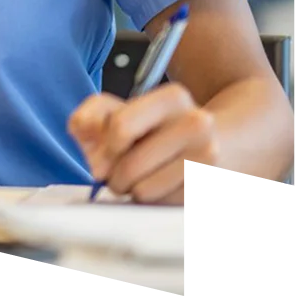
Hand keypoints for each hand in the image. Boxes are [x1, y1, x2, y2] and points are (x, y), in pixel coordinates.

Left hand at [68, 83, 221, 204]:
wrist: (224, 143)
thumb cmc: (161, 128)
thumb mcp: (126, 109)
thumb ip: (94, 113)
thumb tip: (81, 128)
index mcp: (172, 98)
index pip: (121, 127)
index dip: (106, 147)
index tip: (109, 150)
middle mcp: (197, 125)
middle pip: (129, 166)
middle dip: (115, 175)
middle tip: (120, 172)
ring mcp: (209, 159)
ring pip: (143, 191)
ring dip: (133, 190)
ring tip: (143, 177)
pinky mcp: (209, 189)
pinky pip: (162, 206)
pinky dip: (153, 201)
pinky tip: (162, 186)